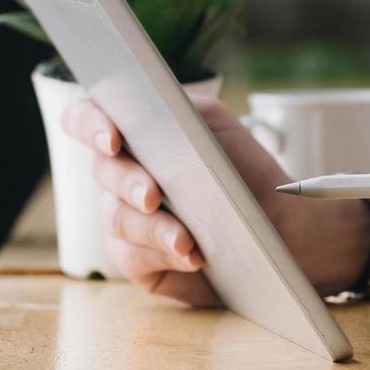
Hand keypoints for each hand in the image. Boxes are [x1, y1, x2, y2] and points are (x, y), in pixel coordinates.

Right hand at [62, 95, 369, 305]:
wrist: (282, 228)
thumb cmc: (246, 172)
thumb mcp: (215, 126)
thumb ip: (178, 109)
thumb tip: (140, 112)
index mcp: (135, 136)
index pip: (87, 120)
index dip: (88, 125)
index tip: (113, 139)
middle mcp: (123, 176)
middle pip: (102, 171)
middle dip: (130, 182)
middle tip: (155, 195)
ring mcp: (126, 219)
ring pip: (116, 218)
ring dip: (153, 227)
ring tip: (187, 238)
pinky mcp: (137, 260)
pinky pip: (129, 256)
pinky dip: (161, 254)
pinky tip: (191, 255)